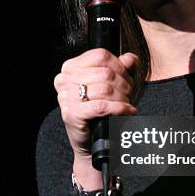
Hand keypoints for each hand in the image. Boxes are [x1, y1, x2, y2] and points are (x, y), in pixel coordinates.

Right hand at [54, 48, 137, 170]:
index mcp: (70, 67)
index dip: (119, 65)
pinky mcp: (71, 114)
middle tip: (129, 94)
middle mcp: (64, 79)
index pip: (100, 56)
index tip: (127, 76)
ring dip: (122, 97)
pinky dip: (119, 108)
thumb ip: (122, 68)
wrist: (90, 140)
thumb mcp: (112, 84)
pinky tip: (128, 111)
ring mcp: (66, 97)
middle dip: (124, 84)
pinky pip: (102, 106)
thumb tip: (130, 58)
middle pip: (105, 73)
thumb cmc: (99, 110)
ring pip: (105, 89)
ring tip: (127, 103)